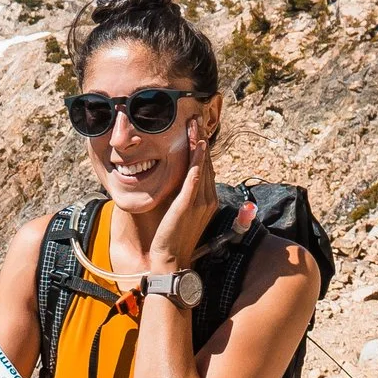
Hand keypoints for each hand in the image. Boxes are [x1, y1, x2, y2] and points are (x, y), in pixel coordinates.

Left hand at [149, 114, 217, 271]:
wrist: (170, 260)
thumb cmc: (173, 238)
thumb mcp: (182, 213)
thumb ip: (185, 196)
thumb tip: (182, 180)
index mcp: (208, 199)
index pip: (205, 166)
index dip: (201, 145)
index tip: (195, 128)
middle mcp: (208, 198)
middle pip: (205, 161)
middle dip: (200, 137)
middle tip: (195, 117)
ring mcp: (200, 201)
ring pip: (202, 165)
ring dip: (198, 142)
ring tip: (194, 123)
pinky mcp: (188, 204)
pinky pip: (195, 178)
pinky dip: (196, 161)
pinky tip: (196, 146)